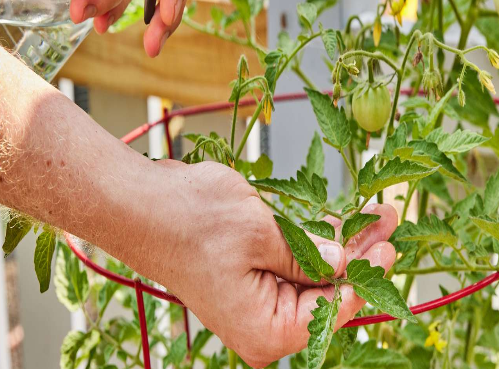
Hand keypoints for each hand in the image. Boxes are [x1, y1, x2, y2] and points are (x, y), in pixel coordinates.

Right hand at [123, 161, 397, 367]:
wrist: (141, 202)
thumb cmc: (190, 219)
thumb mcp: (260, 232)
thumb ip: (308, 252)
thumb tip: (344, 263)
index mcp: (266, 328)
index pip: (333, 308)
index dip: (366, 274)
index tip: (390, 245)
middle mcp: (261, 320)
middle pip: (324, 289)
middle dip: (358, 253)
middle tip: (387, 220)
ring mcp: (252, 295)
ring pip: (309, 270)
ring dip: (338, 242)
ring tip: (371, 216)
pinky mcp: (246, 271)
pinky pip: (289, 258)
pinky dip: (312, 238)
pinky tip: (335, 220)